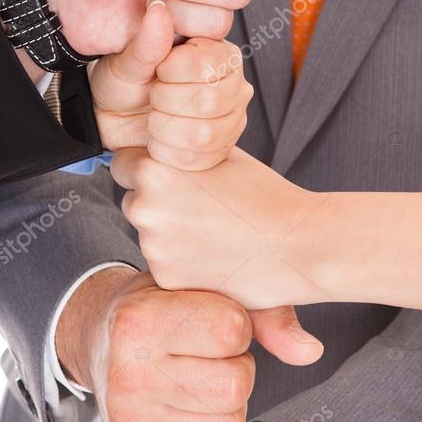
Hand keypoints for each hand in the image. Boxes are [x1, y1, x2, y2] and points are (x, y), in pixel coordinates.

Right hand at [54, 267, 256, 421]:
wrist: (105, 342)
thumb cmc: (168, 307)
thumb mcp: (204, 287)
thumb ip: (263, 311)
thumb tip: (310, 352)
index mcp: (138, 320)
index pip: (231, 330)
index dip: (236, 325)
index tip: (210, 320)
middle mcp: (127, 374)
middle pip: (234, 384)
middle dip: (236, 368)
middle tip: (207, 356)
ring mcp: (130, 421)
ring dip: (229, 406)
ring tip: (199, 381)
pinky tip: (195, 413)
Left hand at [91, 0, 253, 169]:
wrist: (117, 120)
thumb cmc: (125, 84)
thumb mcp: (127, 62)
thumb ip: (146, 41)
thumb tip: (159, 10)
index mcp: (217, 51)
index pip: (206, 64)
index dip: (171, 72)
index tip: (156, 71)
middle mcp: (234, 82)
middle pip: (208, 101)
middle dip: (165, 103)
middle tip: (153, 96)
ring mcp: (233, 117)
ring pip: (204, 134)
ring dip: (165, 129)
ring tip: (155, 118)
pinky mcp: (223, 147)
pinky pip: (199, 159)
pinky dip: (168, 152)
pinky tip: (160, 140)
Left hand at [111, 146, 331, 308]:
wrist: (297, 245)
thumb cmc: (264, 194)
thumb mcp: (219, 154)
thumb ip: (180, 150)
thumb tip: (161, 143)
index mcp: (154, 170)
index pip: (124, 163)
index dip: (149, 166)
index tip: (174, 175)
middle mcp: (144, 208)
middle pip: (134, 199)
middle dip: (158, 201)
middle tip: (201, 204)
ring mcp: (152, 247)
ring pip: (150, 233)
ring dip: (170, 232)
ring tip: (215, 230)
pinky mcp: (165, 278)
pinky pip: (164, 263)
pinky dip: (182, 260)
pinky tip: (216, 252)